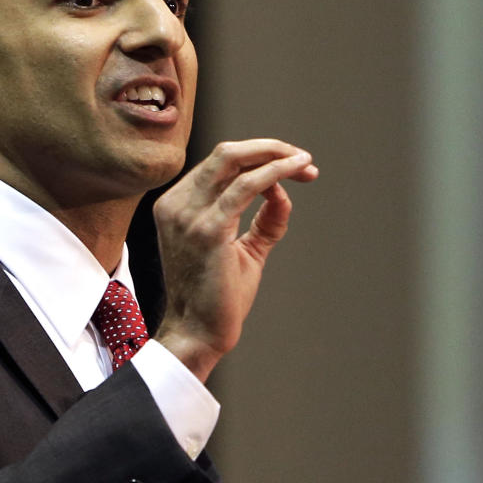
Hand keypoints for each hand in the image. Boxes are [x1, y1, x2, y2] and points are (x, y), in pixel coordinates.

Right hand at [153, 138, 317, 380]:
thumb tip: (283, 194)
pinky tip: (297, 172)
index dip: (260, 157)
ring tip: (306, 165)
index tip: (295, 168)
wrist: (198, 333)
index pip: (219, 164)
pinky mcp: (208, 230)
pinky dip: (274, 172)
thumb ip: (263, 221)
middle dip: (270, 149)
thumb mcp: (243, 250)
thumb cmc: (218, 297)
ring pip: (234, 159)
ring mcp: (188, 215)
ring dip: (276, 157)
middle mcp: (176, 204)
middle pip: (226, 153)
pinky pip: (246, 186)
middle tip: (304, 161)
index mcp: (177, 205)